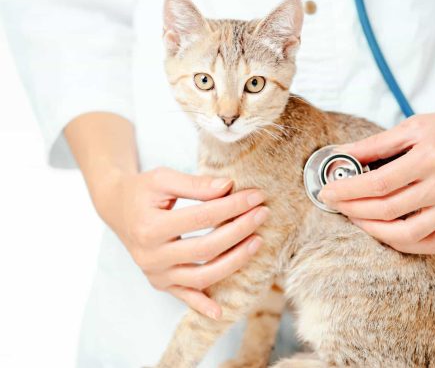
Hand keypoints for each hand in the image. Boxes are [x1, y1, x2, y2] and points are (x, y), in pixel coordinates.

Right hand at [99, 167, 267, 318]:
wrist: (116, 208)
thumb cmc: (141, 191)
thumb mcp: (162, 179)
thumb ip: (195, 185)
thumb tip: (229, 187)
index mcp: (149, 227)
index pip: (202, 218)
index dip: (232, 207)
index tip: (255, 197)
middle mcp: (150, 256)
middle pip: (206, 249)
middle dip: (239, 230)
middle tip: (262, 214)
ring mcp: (155, 273)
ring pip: (201, 276)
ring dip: (234, 262)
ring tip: (257, 242)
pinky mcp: (159, 282)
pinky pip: (184, 296)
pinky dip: (202, 305)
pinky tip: (221, 311)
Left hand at [319, 109, 434, 254]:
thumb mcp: (416, 127)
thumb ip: (377, 144)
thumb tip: (342, 154)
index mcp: (430, 158)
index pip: (378, 182)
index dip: (347, 190)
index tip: (327, 191)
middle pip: (386, 209)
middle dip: (351, 208)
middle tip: (333, 203)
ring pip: (404, 234)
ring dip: (370, 228)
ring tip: (352, 216)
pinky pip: (426, 244)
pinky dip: (399, 244)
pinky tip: (381, 231)